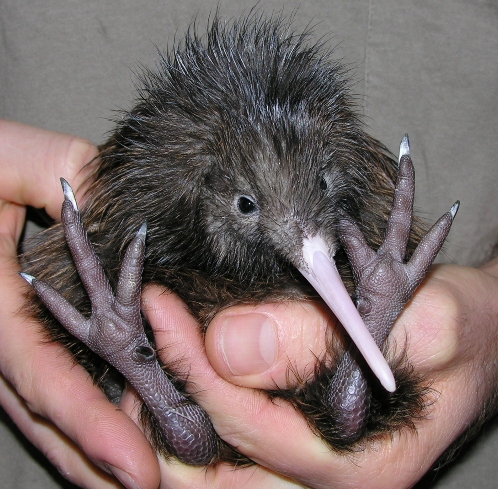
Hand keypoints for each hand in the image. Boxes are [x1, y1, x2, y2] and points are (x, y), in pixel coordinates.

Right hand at [0, 120, 160, 488]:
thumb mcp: (16, 160)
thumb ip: (70, 176)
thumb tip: (127, 210)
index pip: (40, 372)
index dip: (86, 422)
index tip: (135, 465)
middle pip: (39, 408)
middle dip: (87, 454)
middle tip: (144, 487)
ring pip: (33, 406)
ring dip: (77, 446)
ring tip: (124, 478)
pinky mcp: (5, 329)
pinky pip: (33, 381)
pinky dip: (64, 413)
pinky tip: (92, 433)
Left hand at [137, 260, 497, 487]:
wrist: (484, 335)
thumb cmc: (460, 327)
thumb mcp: (414, 321)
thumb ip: (326, 338)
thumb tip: (228, 346)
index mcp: (357, 465)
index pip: (243, 422)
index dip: (192, 364)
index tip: (156, 306)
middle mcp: (328, 480)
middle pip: (215, 473)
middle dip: (160, 420)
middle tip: (125, 358)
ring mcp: (314, 469)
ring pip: (218, 470)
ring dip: (169, 427)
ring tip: (134, 374)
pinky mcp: (308, 447)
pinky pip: (236, 450)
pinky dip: (197, 420)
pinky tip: (174, 385)